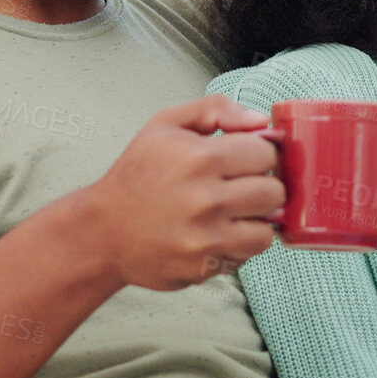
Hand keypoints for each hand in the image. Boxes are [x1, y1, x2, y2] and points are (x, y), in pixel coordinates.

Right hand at [72, 94, 286, 291]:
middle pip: (274, 192)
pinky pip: (245, 256)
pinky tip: (215, 234)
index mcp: (200, 158)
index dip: (258, 154)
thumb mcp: (166, 125)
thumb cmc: (137, 175)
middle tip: (239, 187)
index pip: (266, 153)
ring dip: (254, 221)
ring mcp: (206, 237)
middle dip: (261, 187)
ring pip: (266, 230)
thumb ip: (216, 110)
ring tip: (231, 213)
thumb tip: (262, 121)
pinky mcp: (205, 267)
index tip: (244, 160)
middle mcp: (206, 199)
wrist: (102, 231)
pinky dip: (237, 246)